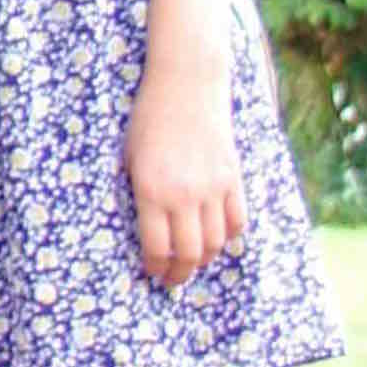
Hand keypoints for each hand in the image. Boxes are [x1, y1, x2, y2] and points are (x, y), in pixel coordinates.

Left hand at [125, 63, 244, 287]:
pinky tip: (218, 239)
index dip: (155, 267)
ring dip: (205, 258)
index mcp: (151, 192)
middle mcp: (185, 195)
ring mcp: (214, 188)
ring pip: (217, 241)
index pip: (157, 247)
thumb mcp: (128, 159)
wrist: (186, 87)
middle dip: (180, 273)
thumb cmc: (147, 121)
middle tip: (173, 279)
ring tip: (193, 263)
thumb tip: (144, 230)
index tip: (152, 274)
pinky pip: (238, 220)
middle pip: (190, 252)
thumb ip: (138, 195)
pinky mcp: (233, 177)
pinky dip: (229, 236)